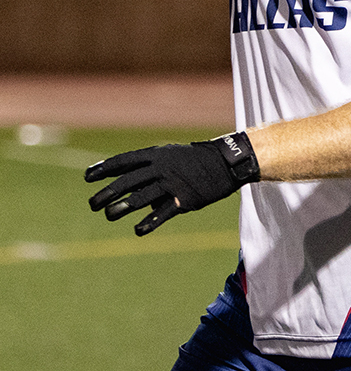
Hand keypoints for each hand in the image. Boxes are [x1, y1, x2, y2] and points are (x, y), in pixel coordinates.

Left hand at [85, 132, 258, 235]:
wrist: (226, 162)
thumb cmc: (195, 160)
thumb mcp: (171, 157)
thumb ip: (149, 171)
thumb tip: (126, 187)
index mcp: (156, 155)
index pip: (124, 161)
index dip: (104, 169)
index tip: (88, 177)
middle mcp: (161, 168)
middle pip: (127, 181)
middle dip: (107, 193)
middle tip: (92, 205)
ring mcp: (172, 183)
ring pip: (141, 197)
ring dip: (121, 207)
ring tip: (109, 215)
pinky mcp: (184, 199)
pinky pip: (162, 212)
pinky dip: (149, 222)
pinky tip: (138, 230)